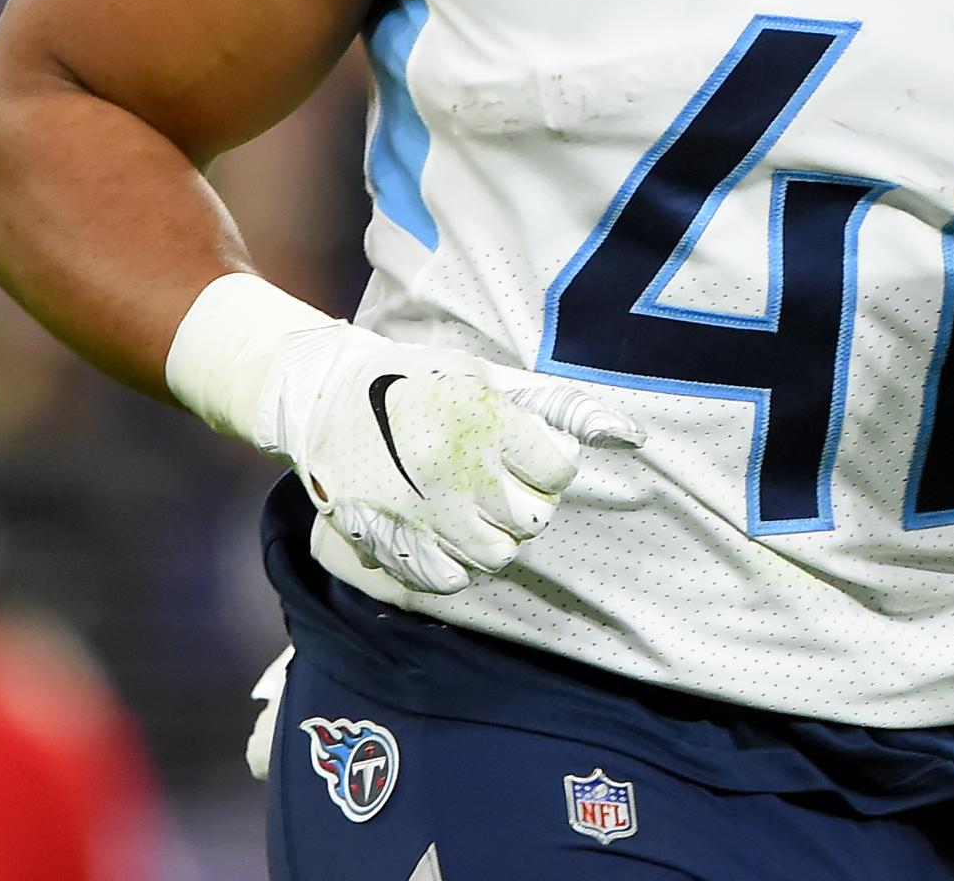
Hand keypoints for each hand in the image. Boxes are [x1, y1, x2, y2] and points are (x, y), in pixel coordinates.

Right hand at [263, 323, 642, 595]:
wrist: (323, 399)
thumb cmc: (414, 380)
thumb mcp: (484, 376)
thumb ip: (557, 405)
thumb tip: (631, 433)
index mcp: (486, 426)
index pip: (558, 471)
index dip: (551, 463)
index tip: (530, 452)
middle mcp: (460, 476)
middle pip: (533, 520)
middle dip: (528, 501)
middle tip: (503, 480)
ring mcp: (424, 515)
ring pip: (498, 556)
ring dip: (497, 534)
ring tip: (477, 506)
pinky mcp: (392, 542)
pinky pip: (451, 578)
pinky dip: (459, 561)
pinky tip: (449, 529)